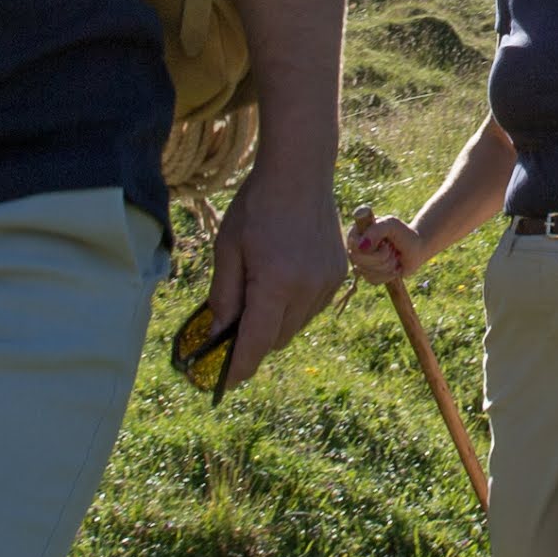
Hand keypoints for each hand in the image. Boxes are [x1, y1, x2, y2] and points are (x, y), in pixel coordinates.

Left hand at [204, 182, 349, 376]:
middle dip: (253, 342)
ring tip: (256, 295)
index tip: (223, 384)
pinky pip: (311, 308)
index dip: (238, 367)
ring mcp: (327, 283)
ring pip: (295, 326)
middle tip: (229, 334)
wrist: (300, 172)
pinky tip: (280, 280)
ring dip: (274, 324)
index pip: (256, 343)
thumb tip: (218, 335)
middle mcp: (307, 289)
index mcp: (276, 284)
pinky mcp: (338, 275)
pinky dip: (293, 307)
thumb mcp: (228, 249)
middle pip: (276, 340)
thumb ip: (224, 296)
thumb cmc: (256, 206)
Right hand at [343, 209, 425, 288]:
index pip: (354, 246)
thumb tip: (360, 247)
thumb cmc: (403, 233)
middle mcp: (356, 247)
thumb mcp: (391, 225)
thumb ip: (376, 230)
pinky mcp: (369, 274)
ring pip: (366, 272)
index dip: (371, 249)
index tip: (385, 243)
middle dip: (382, 257)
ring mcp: (361, 262)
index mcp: (357, 232)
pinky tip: (394, 267)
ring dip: (387, 265)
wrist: (416, 248)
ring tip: (395, 256)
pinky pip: (372, 280)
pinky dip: (388, 275)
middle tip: (392, 249)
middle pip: (358, 260)